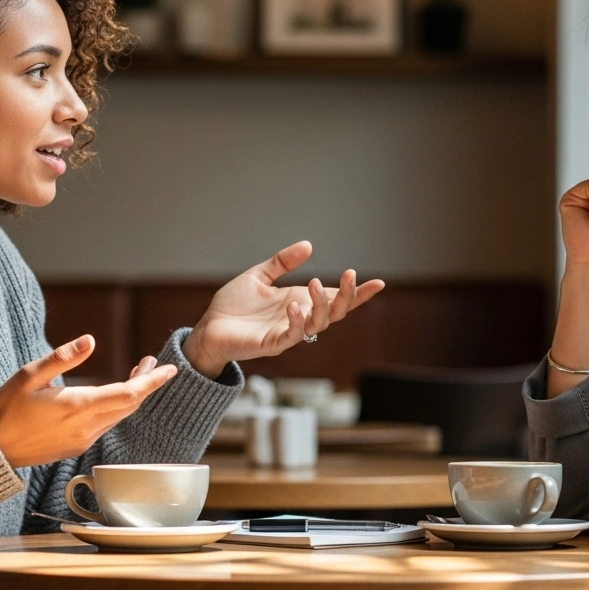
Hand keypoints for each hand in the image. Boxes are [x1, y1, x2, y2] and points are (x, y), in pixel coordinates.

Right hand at [0, 335, 177, 467]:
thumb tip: (90, 340)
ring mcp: (82, 439)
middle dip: (145, 383)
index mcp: (77, 406)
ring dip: (131, 395)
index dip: (152, 381)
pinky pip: (106, 425)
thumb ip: (62, 358)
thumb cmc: (7, 407)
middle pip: (129, 405)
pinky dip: (116, 407)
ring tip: (136, 372)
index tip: (171, 369)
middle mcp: (86, 426)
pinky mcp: (76, 446)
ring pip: (119, 415)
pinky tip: (111, 395)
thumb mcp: (29, 375)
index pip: (128, 394)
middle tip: (150, 362)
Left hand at [183, 241, 384, 378]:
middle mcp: (299, 317)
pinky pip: (292, 335)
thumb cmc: (233, 306)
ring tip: (315, 284)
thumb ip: (282, 262)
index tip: (379, 283)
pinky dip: (296, 321)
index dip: (357, 292)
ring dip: (322, 304)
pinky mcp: (273, 344)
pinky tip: (294, 306)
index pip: (335, 298)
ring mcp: (288, 332)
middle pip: (335, 311)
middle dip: (348, 296)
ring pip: (318, 323)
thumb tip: (308, 246)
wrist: (209, 328)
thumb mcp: (259, 276)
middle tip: (350, 276)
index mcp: (299, 301)